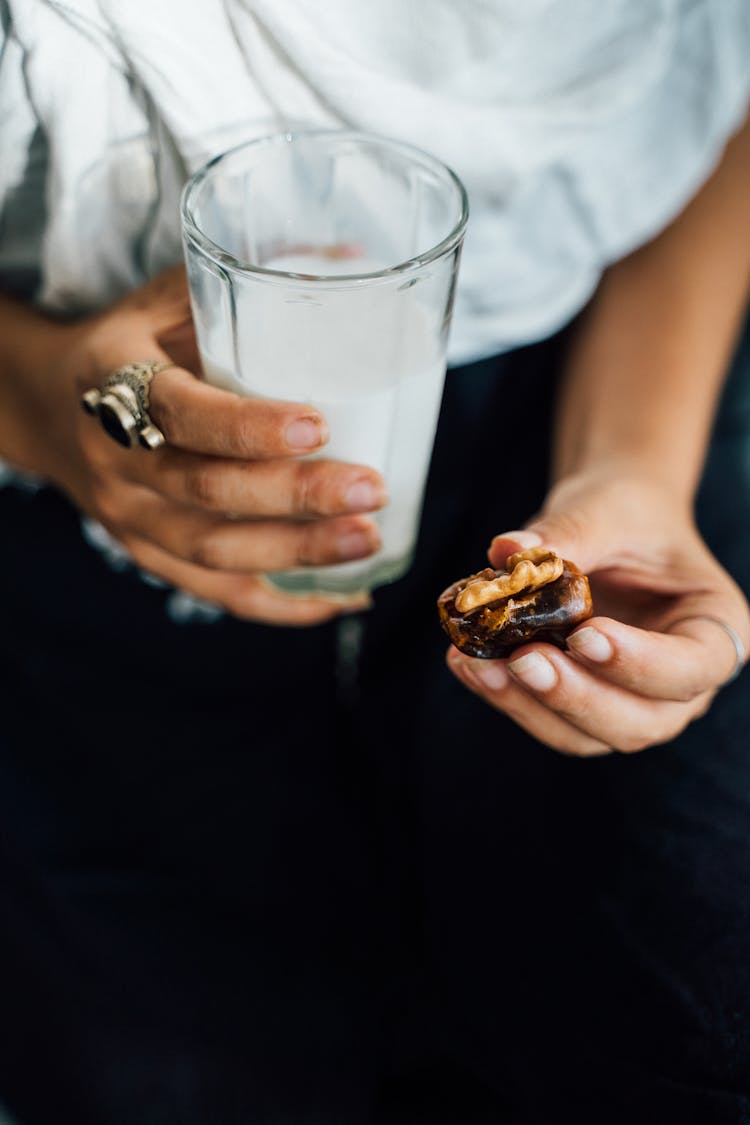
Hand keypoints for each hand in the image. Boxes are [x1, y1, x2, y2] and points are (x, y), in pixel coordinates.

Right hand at [3, 266, 387, 624]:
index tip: (320, 423)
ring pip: (213, 551)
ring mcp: (127, 517)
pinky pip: (213, 592)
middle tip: (371, 489)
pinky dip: (278, 604)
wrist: (50, 407)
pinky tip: (339, 599)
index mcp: (113, 380)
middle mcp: (114, 459)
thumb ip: (243, 281)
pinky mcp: (146, 554)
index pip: (180, 413)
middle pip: (206, 492)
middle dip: (294, 497)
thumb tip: (352, 256)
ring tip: (368, 541)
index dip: (247, 427)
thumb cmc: (132, 344)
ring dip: (296, 554)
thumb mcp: (166, 298)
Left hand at [446, 471, 749, 754]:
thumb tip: (508, 552)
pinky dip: (506, 698)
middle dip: (577, 696)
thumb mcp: (606, 509)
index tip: (585, 635)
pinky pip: (547, 719)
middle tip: (523, 659)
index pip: (694, 666)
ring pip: (589, 735)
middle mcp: (683, 681)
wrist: (608, 524)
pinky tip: (466, 663)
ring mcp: (633, 703)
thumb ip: (569, 533)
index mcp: (717, 627)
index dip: (641, 663)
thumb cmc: (625, 515)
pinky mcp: (582, 707)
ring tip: (478, 663)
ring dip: (531, 706)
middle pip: (642, 720)